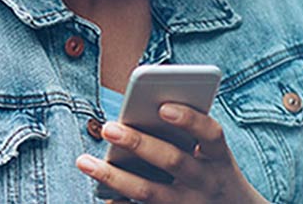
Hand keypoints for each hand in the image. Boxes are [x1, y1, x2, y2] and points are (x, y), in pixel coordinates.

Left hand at [75, 103, 268, 202]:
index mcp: (218, 157)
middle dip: (138, 143)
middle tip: (107, 127)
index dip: (189, 120)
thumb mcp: (211, 152)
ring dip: (114, 177)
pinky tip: (102, 196)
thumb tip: (142, 111)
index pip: (210, 134)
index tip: (163, 107)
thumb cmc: (212, 168)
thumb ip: (186, 131)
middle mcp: (205, 181)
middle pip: (172, 161)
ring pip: (149, 191)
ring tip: (84, 161)